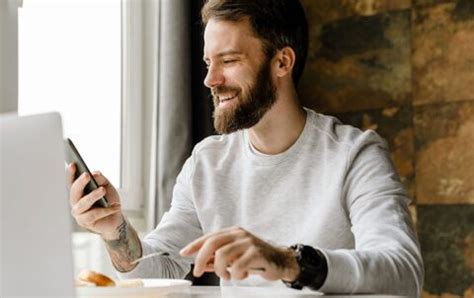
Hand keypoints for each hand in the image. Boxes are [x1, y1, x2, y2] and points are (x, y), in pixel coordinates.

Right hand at [67, 163, 122, 239]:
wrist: (116, 218)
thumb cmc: (109, 200)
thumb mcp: (108, 186)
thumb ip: (101, 179)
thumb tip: (94, 174)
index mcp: (79, 191)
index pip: (72, 181)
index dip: (70, 173)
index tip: (73, 164)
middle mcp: (75, 202)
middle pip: (74, 192)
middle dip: (80, 183)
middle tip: (86, 175)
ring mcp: (78, 213)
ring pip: (82, 204)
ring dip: (92, 196)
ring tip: (103, 190)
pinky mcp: (85, 222)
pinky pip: (93, 215)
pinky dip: (105, 210)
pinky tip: (115, 206)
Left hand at [179, 226, 299, 281]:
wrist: (281, 260)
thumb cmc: (257, 258)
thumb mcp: (236, 257)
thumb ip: (219, 258)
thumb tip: (202, 264)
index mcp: (233, 232)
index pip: (209, 237)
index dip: (194, 245)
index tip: (183, 253)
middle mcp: (239, 234)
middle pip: (212, 243)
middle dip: (201, 258)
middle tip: (198, 272)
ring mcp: (248, 242)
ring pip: (222, 255)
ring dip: (220, 270)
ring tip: (227, 276)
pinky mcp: (257, 253)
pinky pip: (237, 266)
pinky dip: (235, 275)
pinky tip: (242, 276)